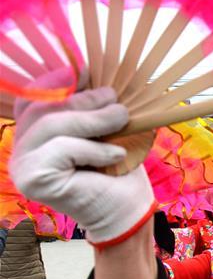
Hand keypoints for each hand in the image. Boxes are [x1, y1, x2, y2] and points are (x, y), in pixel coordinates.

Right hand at [11, 84, 154, 245]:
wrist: (126, 209)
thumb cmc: (117, 168)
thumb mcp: (107, 128)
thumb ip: (94, 105)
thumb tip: (94, 72)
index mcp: (34, 132)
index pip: (32, 98)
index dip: (55, 80)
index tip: (85, 70)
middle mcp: (21, 147)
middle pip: (42, 108)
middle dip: (83, 100)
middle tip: (116, 100)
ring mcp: (22, 164)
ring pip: (51, 125)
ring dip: (93, 120)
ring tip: (121, 119)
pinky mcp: (32, 179)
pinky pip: (61, 149)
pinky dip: (93, 148)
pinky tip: (116, 154)